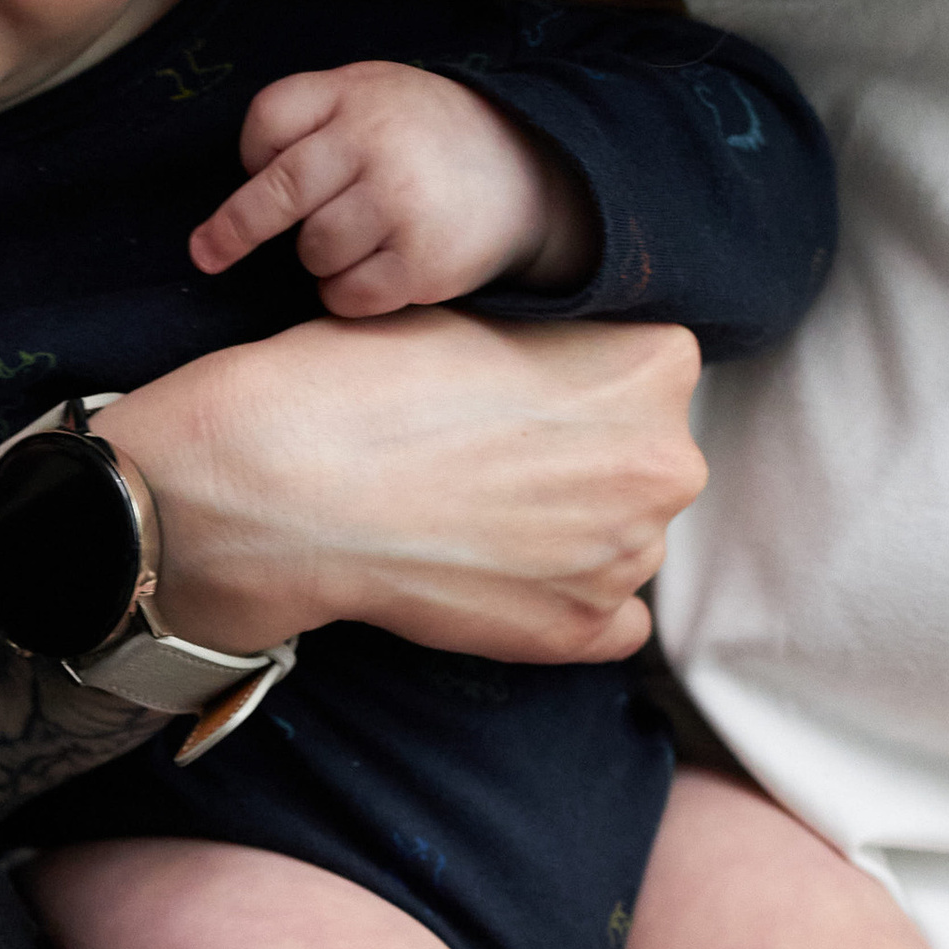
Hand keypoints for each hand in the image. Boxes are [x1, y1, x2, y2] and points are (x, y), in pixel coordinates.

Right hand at [99, 307, 705, 665]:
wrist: (280, 484)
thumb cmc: (361, 382)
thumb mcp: (477, 318)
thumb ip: (559, 349)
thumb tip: (569, 379)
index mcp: (656, 366)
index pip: (651, 374)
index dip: (579, 386)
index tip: (520, 398)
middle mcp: (668, 463)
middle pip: (646, 460)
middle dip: (585, 462)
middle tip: (490, 460)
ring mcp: (629, 556)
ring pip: (624, 541)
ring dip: (569, 534)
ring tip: (471, 518)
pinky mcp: (580, 630)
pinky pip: (613, 622)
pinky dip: (567, 607)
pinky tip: (495, 578)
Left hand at [191, 62, 595, 313]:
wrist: (529, 170)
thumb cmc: (427, 137)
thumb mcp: (375, 92)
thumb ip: (313, 115)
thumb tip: (241, 180)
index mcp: (359, 93)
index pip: (268, 120)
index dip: (252, 155)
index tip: (253, 173)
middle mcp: (376, 143)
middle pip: (275, 193)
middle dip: (234, 230)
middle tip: (207, 254)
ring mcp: (400, 204)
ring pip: (311, 252)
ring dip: (322, 257)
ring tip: (365, 236)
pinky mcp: (421, 263)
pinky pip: (345, 296)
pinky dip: (348, 292)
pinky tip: (379, 269)